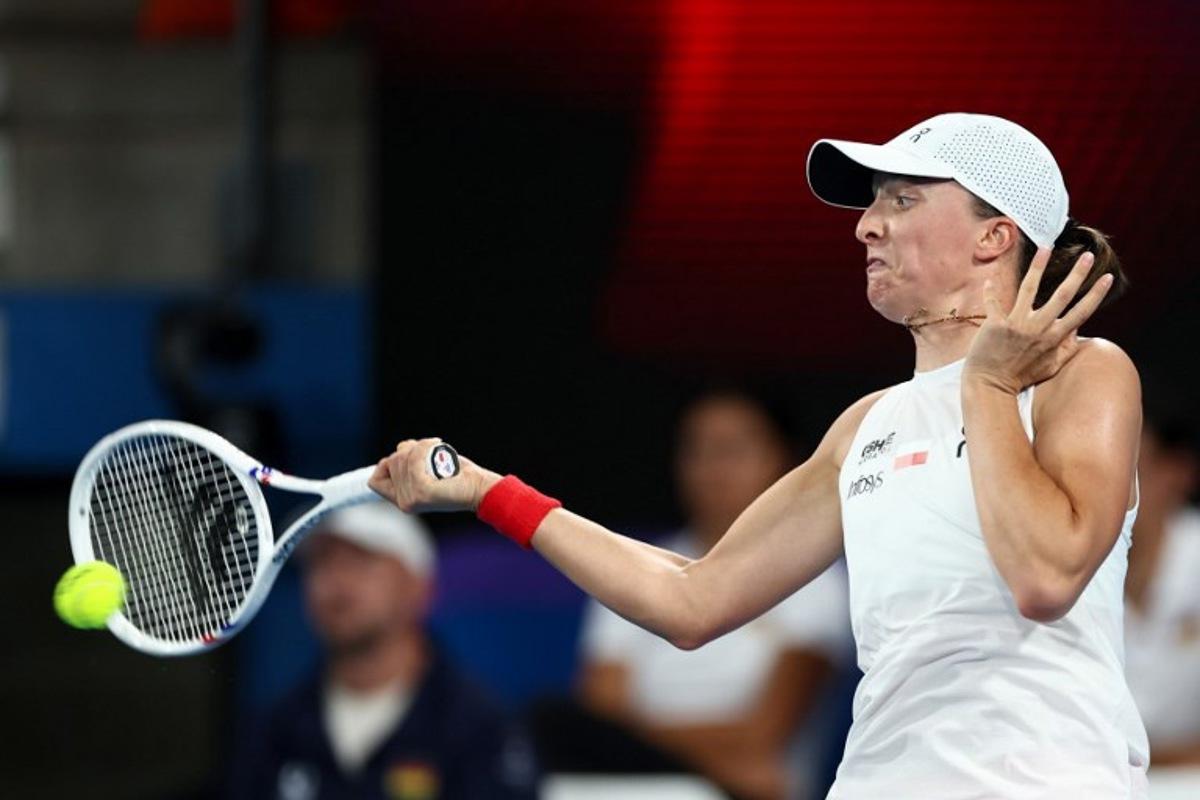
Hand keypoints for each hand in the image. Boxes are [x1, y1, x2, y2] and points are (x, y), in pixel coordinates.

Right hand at [367, 438, 500, 512]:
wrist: (479, 488)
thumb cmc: (457, 477)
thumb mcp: (427, 468)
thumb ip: (410, 462)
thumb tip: (401, 448)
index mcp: (403, 501)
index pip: (375, 481)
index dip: (386, 464)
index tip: (404, 454)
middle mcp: (404, 503)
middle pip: (389, 464)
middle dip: (408, 450)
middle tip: (430, 451)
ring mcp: (411, 499)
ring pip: (400, 459)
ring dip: (419, 446)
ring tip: (436, 449)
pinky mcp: (422, 491)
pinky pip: (414, 459)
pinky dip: (425, 446)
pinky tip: (437, 445)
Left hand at [963, 248, 1113, 394]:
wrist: (990, 385)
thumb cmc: (1022, 375)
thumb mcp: (1052, 366)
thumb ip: (1067, 348)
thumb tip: (1078, 329)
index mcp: (1055, 338)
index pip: (1082, 312)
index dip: (1096, 294)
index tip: (1107, 277)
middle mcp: (1039, 328)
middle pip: (1062, 295)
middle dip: (1078, 274)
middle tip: (1088, 255)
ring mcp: (1017, 324)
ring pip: (1030, 288)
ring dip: (1039, 266)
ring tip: (1047, 248)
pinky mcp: (996, 324)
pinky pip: (994, 302)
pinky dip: (991, 290)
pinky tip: (989, 278)